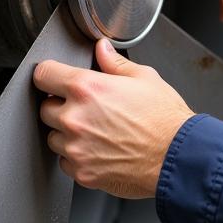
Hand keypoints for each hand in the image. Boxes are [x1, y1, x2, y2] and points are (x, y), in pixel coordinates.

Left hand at [34, 38, 194, 198]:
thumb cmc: (165, 119)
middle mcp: (75, 118)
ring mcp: (76, 148)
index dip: (50, 74)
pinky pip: (66, 162)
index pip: (44, 74)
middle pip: (45, 108)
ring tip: (97, 131)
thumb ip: (115, 64)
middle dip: (61, 105)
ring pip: (53, 137)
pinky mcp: (82, 172)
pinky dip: (77, 156)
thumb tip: (103, 50)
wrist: (178, 157)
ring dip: (67, 133)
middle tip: (88, 108)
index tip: (54, 78)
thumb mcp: (145, 78)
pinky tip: (100, 149)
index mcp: (87, 89)